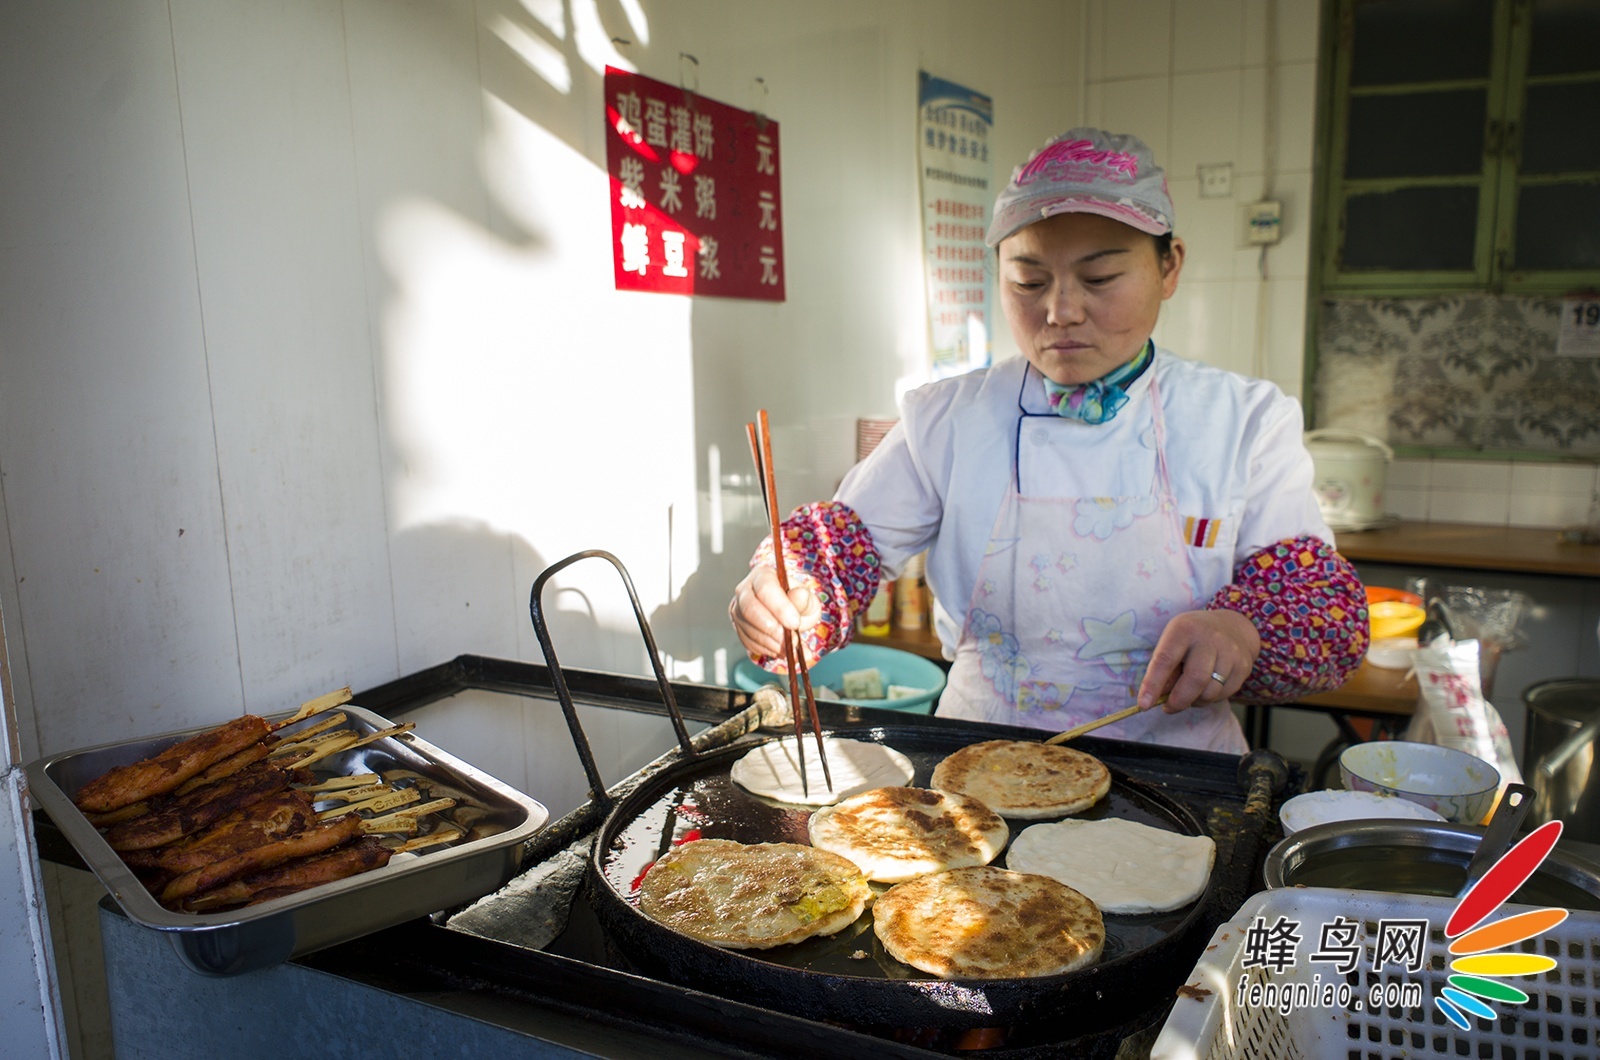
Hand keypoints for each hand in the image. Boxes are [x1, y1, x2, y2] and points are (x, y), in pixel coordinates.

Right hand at [729, 565, 820, 660]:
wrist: (789, 615)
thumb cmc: (798, 603)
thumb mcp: (808, 600)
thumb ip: (804, 599)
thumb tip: (799, 595)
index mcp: (763, 576)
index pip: (765, 588)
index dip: (779, 607)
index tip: (795, 623)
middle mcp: (745, 590)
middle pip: (750, 609)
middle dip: (772, 628)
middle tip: (792, 641)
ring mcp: (738, 609)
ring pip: (748, 627)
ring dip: (770, 642)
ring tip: (790, 648)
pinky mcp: (738, 627)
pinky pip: (747, 640)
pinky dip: (765, 649)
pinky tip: (780, 650)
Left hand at [1137, 609, 1259, 713]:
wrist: (1231, 627)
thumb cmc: (1192, 638)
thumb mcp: (1172, 642)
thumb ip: (1163, 669)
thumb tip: (1153, 699)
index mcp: (1184, 628)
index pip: (1165, 660)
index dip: (1153, 685)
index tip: (1143, 704)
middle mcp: (1210, 638)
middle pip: (1195, 680)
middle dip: (1178, 701)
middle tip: (1168, 707)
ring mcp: (1230, 652)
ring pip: (1210, 692)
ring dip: (1194, 701)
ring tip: (1187, 694)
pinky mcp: (1243, 666)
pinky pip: (1224, 695)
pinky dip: (1209, 699)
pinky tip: (1205, 689)